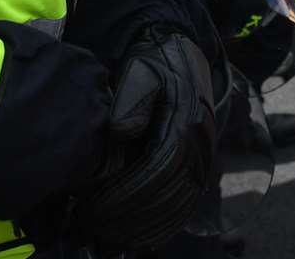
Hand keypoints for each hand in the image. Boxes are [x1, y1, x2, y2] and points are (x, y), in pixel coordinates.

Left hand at [75, 30, 216, 249]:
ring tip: (109, 239)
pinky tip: (139, 238)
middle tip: (92, 229)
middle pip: (165, 196)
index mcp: (183, 124)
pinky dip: (163, 225)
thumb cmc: (153, 66)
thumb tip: (121, 132)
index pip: (154, 172)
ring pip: (177, 206)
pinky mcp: (199, 166)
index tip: (93, 208)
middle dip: (127, 219)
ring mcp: (202, 158)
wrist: (180, 56)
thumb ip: (130, 101)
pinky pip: (185, 204)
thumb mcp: (139, 73)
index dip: (123, 196)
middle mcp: (198, 146)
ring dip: (143, 228)